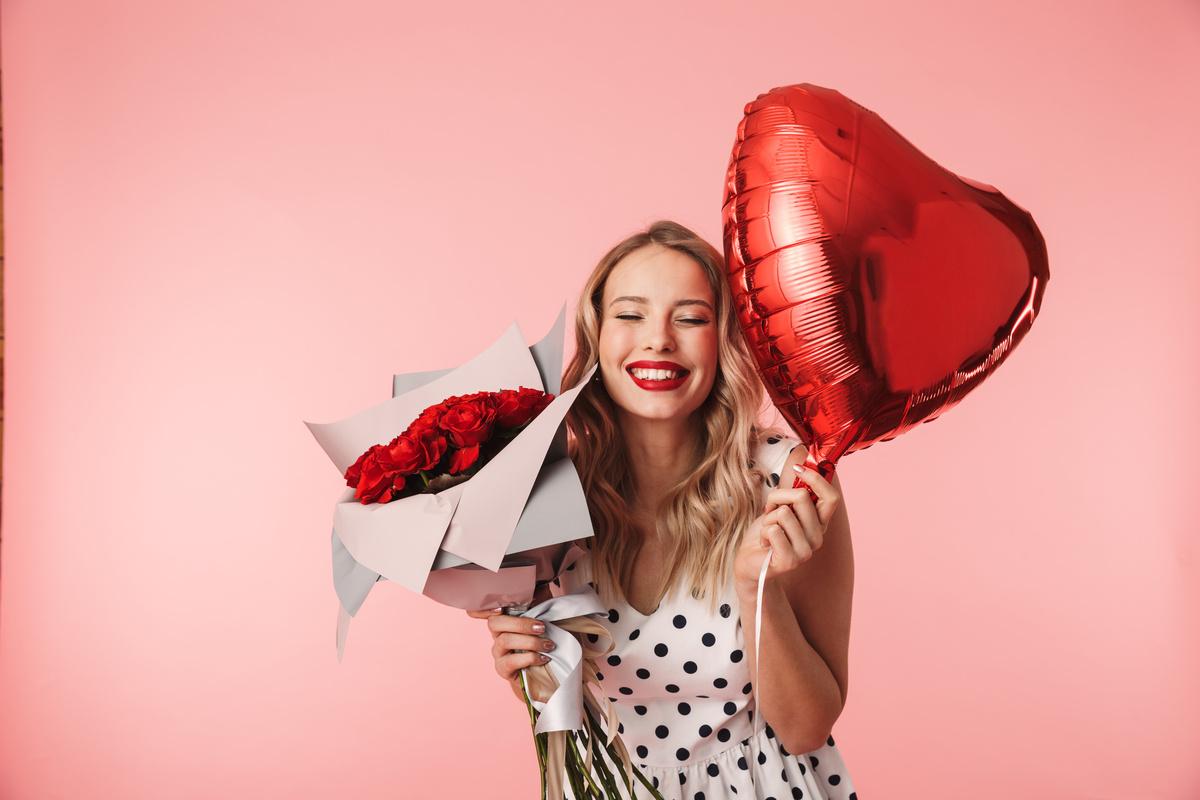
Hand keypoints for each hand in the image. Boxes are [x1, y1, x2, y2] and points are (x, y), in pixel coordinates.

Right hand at [464, 606, 555, 702]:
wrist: (550, 672)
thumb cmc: (545, 641)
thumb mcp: (546, 617)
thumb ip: (540, 601)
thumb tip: (539, 584)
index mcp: (506, 619)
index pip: (482, 610)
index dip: (483, 607)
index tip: (500, 607)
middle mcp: (498, 634)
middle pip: (494, 623)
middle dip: (520, 623)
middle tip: (542, 627)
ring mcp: (498, 652)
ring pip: (504, 641)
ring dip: (530, 642)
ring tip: (548, 645)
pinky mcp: (503, 670)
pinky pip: (509, 662)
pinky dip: (528, 658)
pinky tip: (542, 658)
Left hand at [733, 465, 841, 598]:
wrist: (750, 563)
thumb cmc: (766, 534)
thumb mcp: (780, 508)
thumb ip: (792, 494)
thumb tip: (800, 465)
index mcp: (819, 523)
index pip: (831, 497)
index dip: (816, 478)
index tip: (797, 468)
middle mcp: (817, 538)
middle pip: (802, 498)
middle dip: (777, 497)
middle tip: (770, 511)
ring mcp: (805, 551)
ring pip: (784, 513)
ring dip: (768, 519)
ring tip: (768, 532)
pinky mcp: (790, 561)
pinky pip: (774, 530)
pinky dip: (763, 533)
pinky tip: (765, 544)